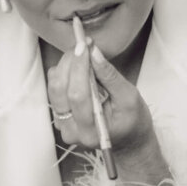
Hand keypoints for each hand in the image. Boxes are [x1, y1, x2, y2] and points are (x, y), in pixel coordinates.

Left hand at [46, 40, 153, 155]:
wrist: (128, 141)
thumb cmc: (133, 121)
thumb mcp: (129, 98)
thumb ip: (110, 76)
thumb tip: (94, 53)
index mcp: (91, 131)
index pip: (77, 94)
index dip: (79, 66)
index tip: (85, 45)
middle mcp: (71, 131)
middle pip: (60, 90)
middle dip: (70, 62)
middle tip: (83, 45)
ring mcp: (63, 125)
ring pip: (53, 88)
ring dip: (65, 65)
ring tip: (82, 55)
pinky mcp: (59, 116)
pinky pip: (54, 91)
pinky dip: (63, 73)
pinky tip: (78, 68)